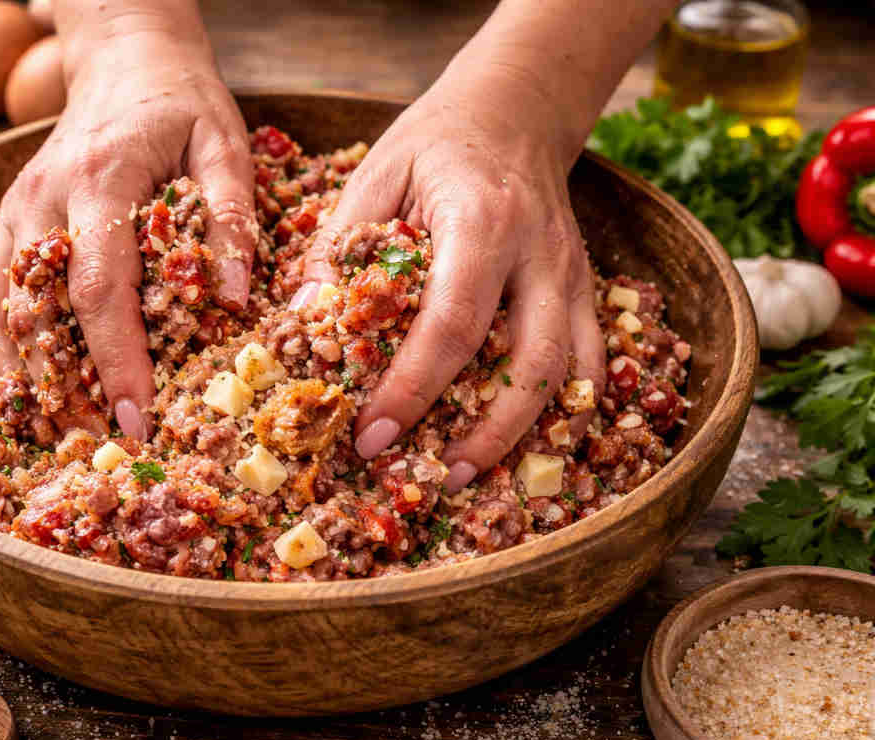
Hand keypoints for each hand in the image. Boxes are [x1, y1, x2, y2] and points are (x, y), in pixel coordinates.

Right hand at [0, 23, 254, 439]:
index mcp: (101, 183)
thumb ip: (231, 218)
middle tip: (93, 447)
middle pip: (33, 311)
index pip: (98, 289)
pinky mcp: (4, 223)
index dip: (115, 361)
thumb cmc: (181, 105)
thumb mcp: (225, 146)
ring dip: (15, 380)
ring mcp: (14, 212)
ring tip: (51, 435)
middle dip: (59, 389)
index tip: (135, 419)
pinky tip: (22, 393)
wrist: (123, 57)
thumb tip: (235, 301)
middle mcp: (43, 202)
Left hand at [302, 70, 604, 492]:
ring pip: (572, 373)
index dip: (412, 389)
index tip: (371, 436)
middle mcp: (540, 255)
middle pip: (530, 363)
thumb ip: (339, 246)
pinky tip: (530, 446)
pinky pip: (591, 363)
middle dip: (485, 434)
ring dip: (529, 435)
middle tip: (434, 477)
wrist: (515, 109)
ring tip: (475, 474)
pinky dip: (567, 412)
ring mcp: (571, 275)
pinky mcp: (584, 289)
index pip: (451, 324)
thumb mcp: (374, 175)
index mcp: (482, 223)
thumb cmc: (436, 143)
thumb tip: (302, 321)